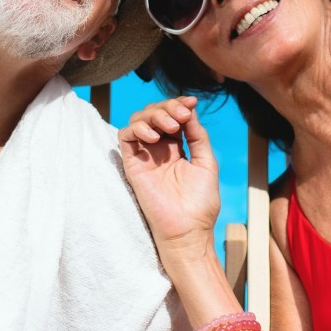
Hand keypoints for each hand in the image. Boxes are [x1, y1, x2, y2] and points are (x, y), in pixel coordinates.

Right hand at [117, 97, 221, 257]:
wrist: (188, 229)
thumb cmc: (200, 202)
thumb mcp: (206, 162)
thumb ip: (197, 136)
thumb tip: (190, 110)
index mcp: (177, 147)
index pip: (172, 116)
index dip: (179, 104)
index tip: (191, 102)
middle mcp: (159, 148)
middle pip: (154, 113)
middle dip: (167, 107)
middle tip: (181, 116)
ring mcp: (145, 156)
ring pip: (138, 120)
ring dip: (153, 115)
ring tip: (170, 127)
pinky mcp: (132, 165)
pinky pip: (125, 137)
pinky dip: (137, 129)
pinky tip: (154, 137)